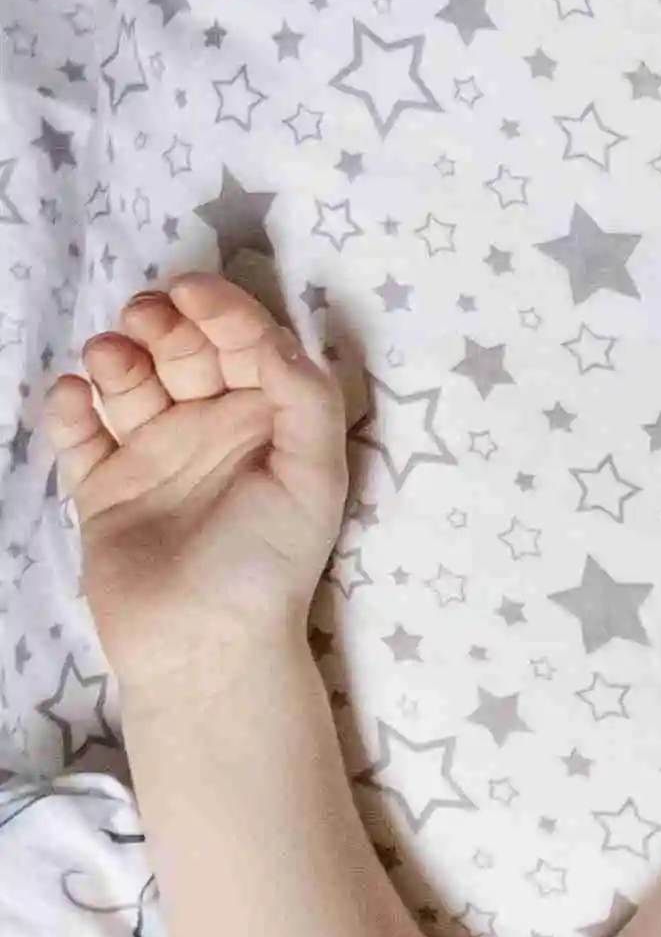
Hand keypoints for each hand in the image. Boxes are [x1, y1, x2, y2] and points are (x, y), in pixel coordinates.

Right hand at [40, 273, 348, 703]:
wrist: (202, 643)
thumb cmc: (268, 562)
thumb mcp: (314, 478)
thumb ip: (305, 401)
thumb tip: (275, 337)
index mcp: (269, 423)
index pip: (246, 343)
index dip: (222, 308)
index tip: (191, 293)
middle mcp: (213, 430)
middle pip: (183, 349)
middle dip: (163, 321)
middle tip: (147, 319)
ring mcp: (155, 455)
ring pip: (128, 380)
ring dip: (117, 355)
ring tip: (112, 360)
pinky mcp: (103, 486)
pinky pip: (80, 431)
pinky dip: (70, 407)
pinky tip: (75, 399)